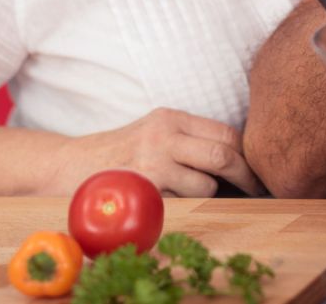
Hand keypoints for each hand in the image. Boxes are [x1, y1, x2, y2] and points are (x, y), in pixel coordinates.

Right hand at [50, 107, 264, 197]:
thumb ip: (189, 138)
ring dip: (204, 196)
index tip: (257, 170)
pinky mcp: (142, 190)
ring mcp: (153, 163)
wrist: (68, 166)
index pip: (225, 133)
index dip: (247, 154)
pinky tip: (164, 201)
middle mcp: (164, 135)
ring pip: (205, 186)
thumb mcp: (154, 131)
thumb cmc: (119, 153)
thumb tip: (238, 158)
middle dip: (244, 177)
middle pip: (223, 156)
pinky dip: (181, 207)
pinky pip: (180, 204)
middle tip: (256, 190)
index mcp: (171, 118)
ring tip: (182, 192)